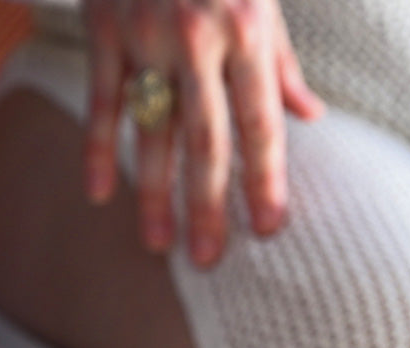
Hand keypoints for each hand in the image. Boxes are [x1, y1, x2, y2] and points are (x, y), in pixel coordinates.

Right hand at [82, 0, 324, 267]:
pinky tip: (101, 193)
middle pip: (205, 140)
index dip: (265, 181)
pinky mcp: (103, 26)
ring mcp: (145, 35)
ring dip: (154, 192)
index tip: (269, 230)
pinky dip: (98, 147)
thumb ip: (283, 67)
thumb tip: (311, 120)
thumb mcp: (266, 5)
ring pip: (150, 128)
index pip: (260, 126)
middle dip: (209, 204)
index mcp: (248, 36)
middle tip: (210, 260)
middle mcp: (197, 40)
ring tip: (159, 245)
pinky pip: (102, 98)